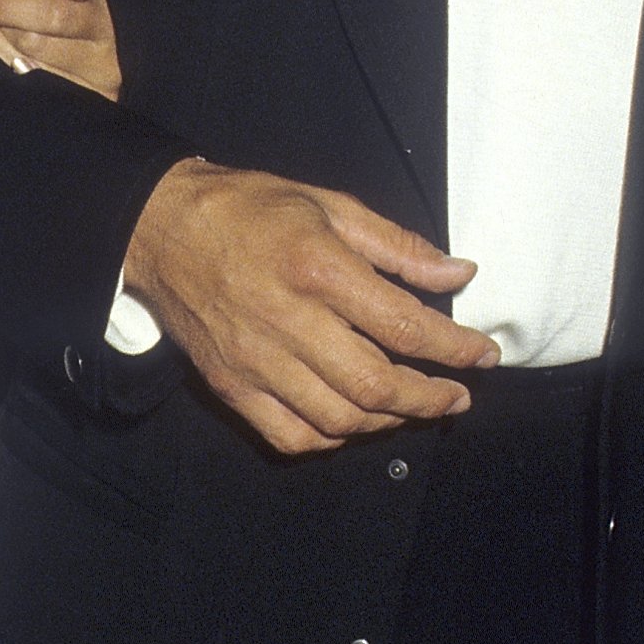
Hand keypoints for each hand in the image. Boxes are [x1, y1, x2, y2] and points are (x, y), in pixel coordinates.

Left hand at [0, 0, 120, 99]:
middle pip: (31, 44)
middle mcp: (98, 65)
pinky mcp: (69, 110)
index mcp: (105, 28)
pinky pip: (24, 87)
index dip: (9, 6)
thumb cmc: (108, 14)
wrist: (126, 62)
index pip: (54, 16)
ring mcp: (84, 94)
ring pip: (22, 68)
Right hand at [121, 157, 495, 452]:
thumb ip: (397, 246)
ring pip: (339, 419)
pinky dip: (333, 438)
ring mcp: (255, 361)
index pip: (403, 326)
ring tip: (411, 406)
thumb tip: (459, 274)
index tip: (483, 355)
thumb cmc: (248, 209)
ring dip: (389, 421)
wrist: (160, 228)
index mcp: (316, 268)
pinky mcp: (231, 385)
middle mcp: (287, 321)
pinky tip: (353, 420)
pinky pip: (292, 435)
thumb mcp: (328, 205)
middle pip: (376, 385)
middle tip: (456, 395)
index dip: (454, 348)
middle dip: (430, 398)